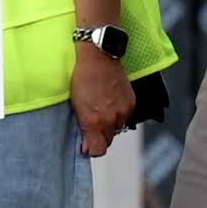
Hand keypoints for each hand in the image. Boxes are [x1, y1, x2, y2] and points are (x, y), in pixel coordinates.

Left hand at [68, 40, 135, 158]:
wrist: (99, 56)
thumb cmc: (82, 77)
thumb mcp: (76, 104)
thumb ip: (82, 128)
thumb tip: (86, 147)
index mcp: (93, 121)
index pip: (98, 150)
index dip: (92, 149)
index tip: (87, 144)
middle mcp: (110, 120)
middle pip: (108, 141)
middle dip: (100, 136)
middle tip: (92, 123)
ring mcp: (122, 111)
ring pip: (117, 128)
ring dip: (110, 124)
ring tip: (101, 109)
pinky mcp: (131, 103)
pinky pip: (125, 117)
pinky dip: (118, 113)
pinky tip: (110, 102)